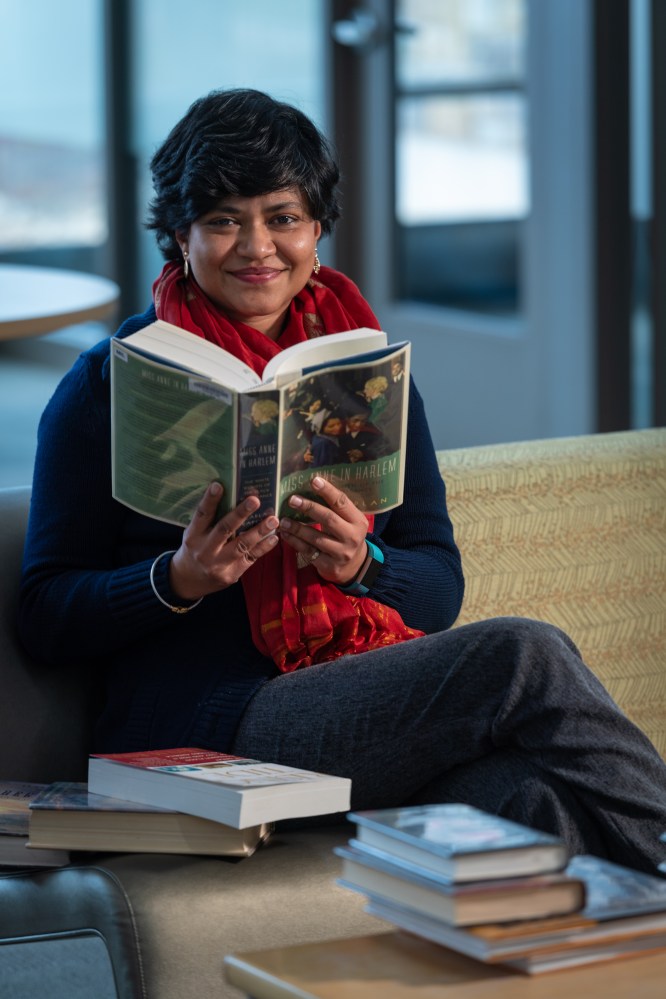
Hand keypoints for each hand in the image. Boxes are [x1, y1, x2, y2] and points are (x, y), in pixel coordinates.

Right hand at [169, 482, 278, 599]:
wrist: (190, 580)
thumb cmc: (196, 548)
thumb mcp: (195, 533)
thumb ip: (210, 519)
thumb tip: (231, 494)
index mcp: (194, 535)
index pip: (202, 515)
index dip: (210, 500)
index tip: (218, 485)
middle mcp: (205, 550)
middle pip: (224, 529)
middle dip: (240, 514)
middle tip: (255, 500)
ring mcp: (218, 564)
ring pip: (241, 545)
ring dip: (259, 531)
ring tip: (273, 519)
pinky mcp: (231, 574)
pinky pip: (250, 558)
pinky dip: (263, 547)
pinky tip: (274, 537)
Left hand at [279, 475, 367, 585]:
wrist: (353, 566)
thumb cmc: (346, 535)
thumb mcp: (349, 521)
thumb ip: (336, 508)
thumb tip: (313, 485)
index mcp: (358, 521)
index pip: (342, 503)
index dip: (328, 491)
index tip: (314, 481)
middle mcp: (352, 537)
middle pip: (328, 519)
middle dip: (309, 508)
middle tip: (292, 500)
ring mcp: (341, 553)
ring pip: (315, 538)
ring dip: (297, 528)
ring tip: (283, 520)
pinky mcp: (329, 565)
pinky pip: (308, 551)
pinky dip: (295, 542)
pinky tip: (285, 534)